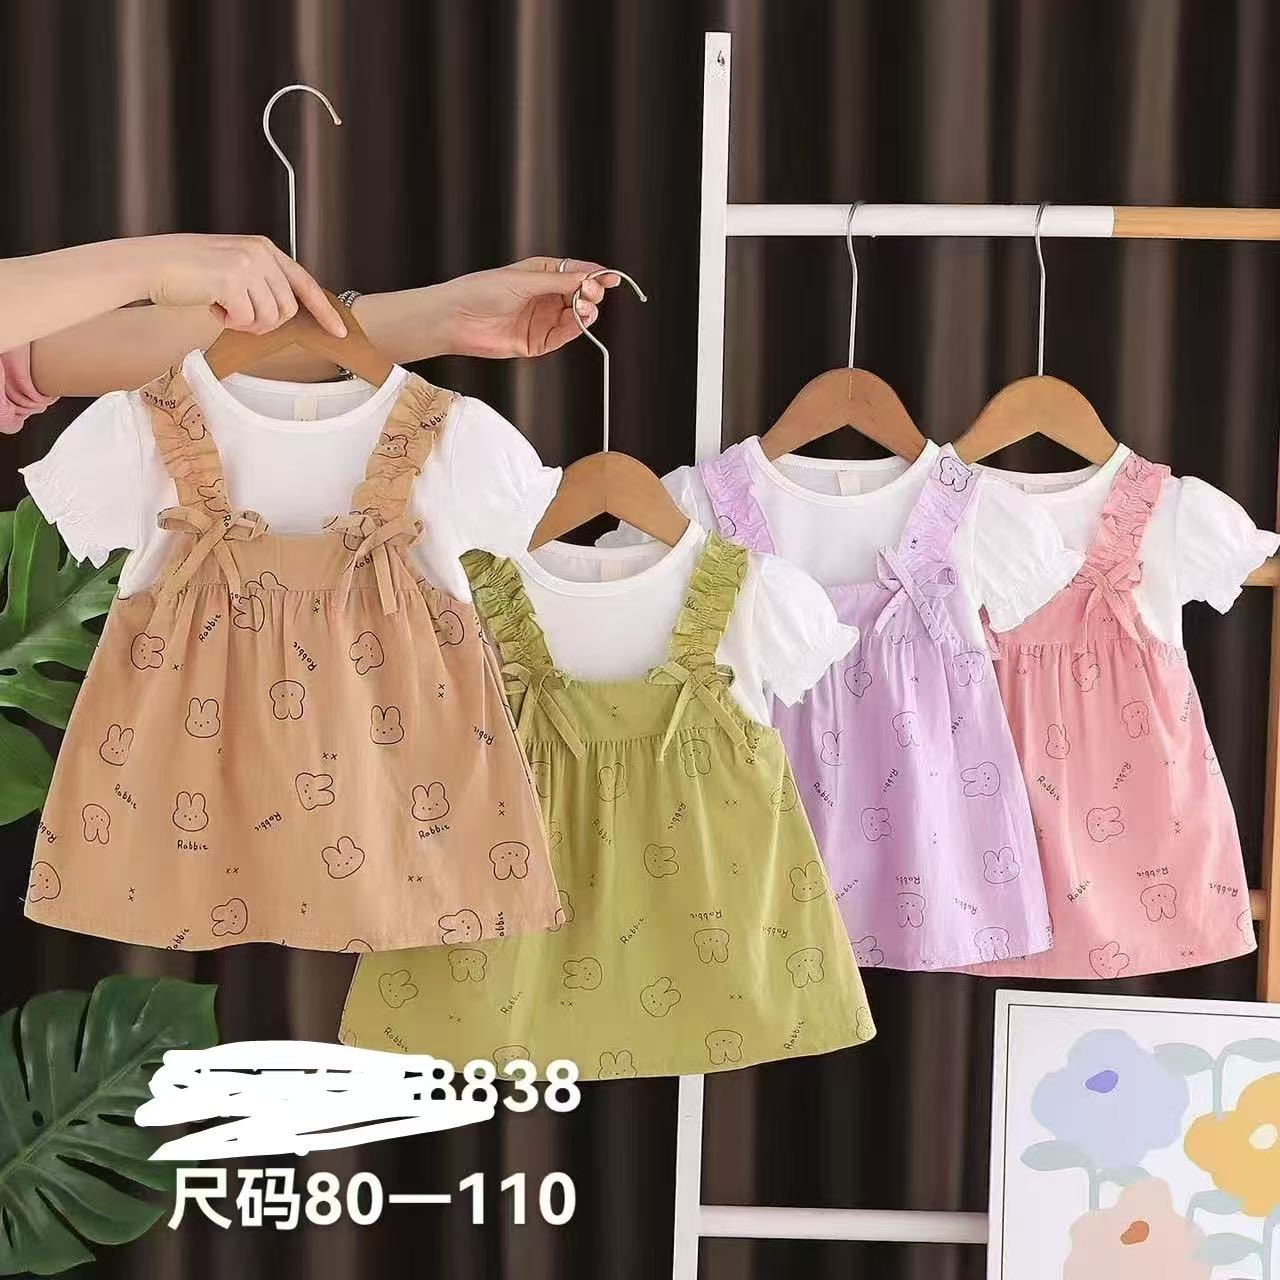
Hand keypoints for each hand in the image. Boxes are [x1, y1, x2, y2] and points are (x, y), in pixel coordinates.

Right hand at [137, 234, 346, 336]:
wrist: (150, 264)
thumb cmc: (187, 272)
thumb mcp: (233, 268)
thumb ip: (261, 283)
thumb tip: (283, 314)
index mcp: (264, 249)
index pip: (305, 284)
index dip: (324, 311)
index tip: (338, 332)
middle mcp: (260, 253)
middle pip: (287, 310)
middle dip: (264, 323)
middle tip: (237, 315)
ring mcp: (247, 265)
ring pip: (269, 319)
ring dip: (246, 324)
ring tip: (223, 307)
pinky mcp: (232, 280)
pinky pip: (246, 320)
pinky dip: (229, 322)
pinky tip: (212, 306)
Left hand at [434, 257, 619, 358]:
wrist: (456, 318)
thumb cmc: (481, 291)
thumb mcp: (523, 280)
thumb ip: (558, 281)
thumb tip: (588, 277)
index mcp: (541, 275)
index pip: (575, 274)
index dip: (594, 276)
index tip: (611, 278)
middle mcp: (544, 297)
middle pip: (580, 296)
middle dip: (591, 294)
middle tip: (592, 292)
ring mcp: (541, 320)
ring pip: (575, 317)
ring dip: (585, 312)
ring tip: (584, 307)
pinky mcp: (537, 342)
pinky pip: (563, 336)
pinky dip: (574, 329)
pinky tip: (577, 320)